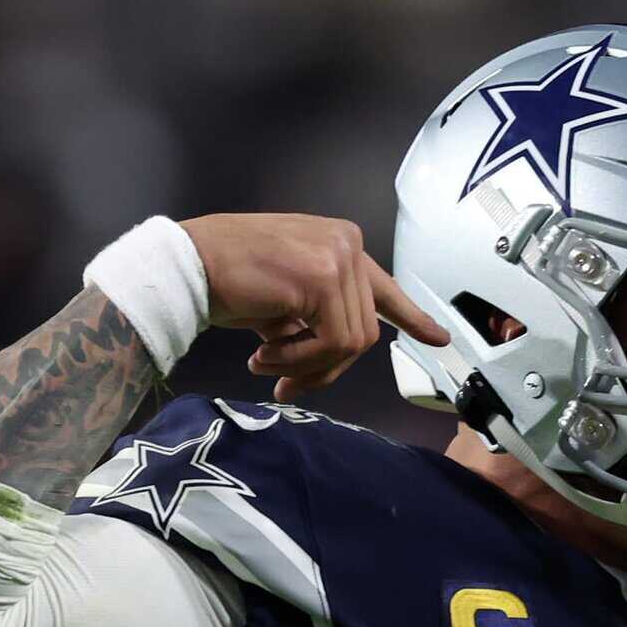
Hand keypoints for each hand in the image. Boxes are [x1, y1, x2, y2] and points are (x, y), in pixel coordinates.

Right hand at [178, 213, 450, 403]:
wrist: (187, 266)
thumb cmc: (226, 281)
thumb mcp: (286, 299)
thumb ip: (318, 318)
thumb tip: (339, 357)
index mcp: (340, 243)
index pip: (384, 287)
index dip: (411, 318)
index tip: (438, 339)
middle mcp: (347, 243)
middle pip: (364, 331)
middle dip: (324, 368)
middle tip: (284, 383)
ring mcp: (338, 257)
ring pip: (351, 343)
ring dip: (305, 366)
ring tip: (265, 363)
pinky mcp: (324, 278)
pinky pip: (332, 344)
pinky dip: (297, 362)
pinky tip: (262, 354)